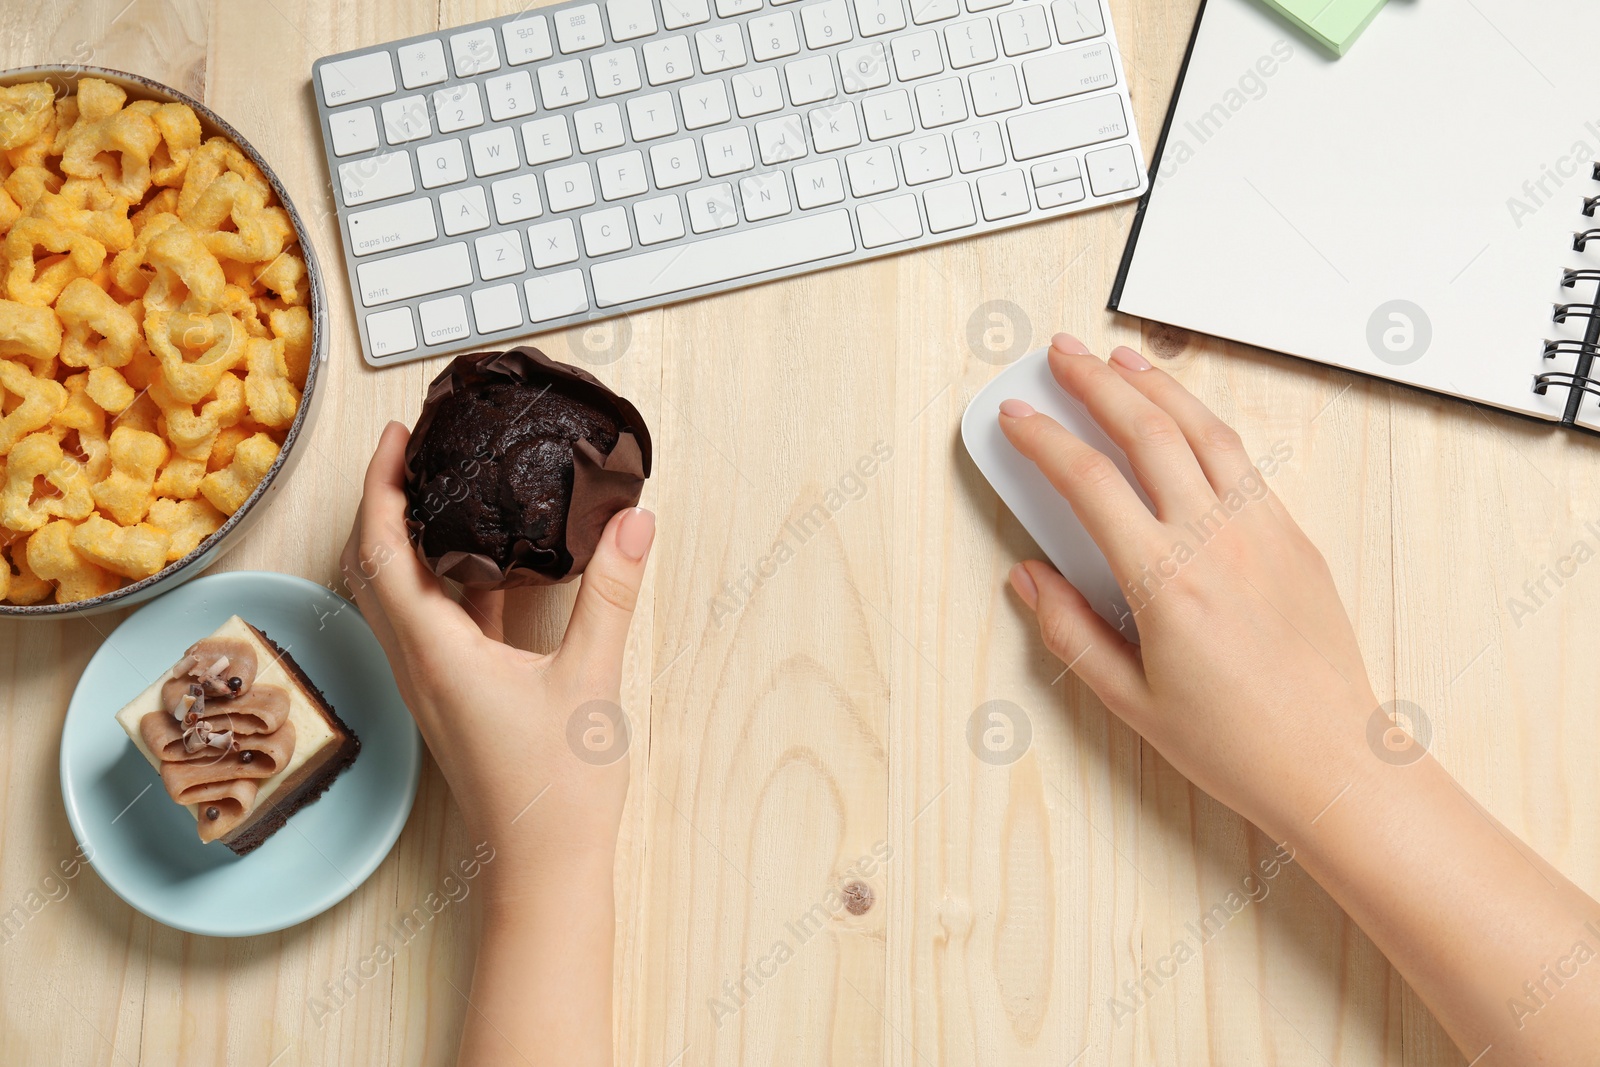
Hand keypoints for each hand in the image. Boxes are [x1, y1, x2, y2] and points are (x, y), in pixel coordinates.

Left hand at [341, 421, 655, 890]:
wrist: (542, 870)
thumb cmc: (556, 790)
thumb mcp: (590, 680)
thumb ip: (609, 595)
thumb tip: (632, 523)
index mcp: (436, 654)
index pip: (382, 552)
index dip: (381, 486)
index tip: (396, 437)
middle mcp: (419, 666)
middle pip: (377, 567)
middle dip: (387, 502)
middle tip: (417, 451)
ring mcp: (434, 686)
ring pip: (404, 596)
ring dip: (414, 540)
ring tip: (451, 490)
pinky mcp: (457, 700)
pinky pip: (438, 625)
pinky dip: (452, 583)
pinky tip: (496, 564)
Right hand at [999, 334, 1375, 839]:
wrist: (1333, 762)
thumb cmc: (1237, 743)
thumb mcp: (1129, 700)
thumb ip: (1069, 632)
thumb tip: (1029, 579)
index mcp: (1165, 581)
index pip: (1087, 483)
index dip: (1043, 440)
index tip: (1016, 418)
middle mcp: (1215, 541)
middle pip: (1145, 432)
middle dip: (1095, 384)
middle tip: (1061, 356)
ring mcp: (1261, 531)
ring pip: (1202, 431)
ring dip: (1156, 386)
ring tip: (1121, 360)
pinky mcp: (1294, 538)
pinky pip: (1242, 462)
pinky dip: (1204, 424)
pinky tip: (1185, 416)